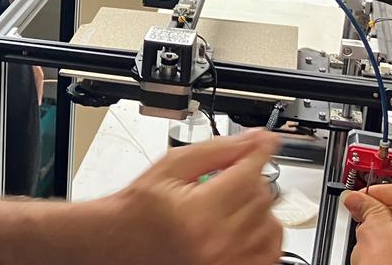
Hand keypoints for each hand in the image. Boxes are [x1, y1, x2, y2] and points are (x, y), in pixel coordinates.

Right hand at [106, 129, 281, 264]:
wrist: (121, 243)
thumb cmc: (139, 209)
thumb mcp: (171, 166)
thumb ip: (215, 150)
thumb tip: (251, 138)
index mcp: (198, 212)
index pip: (247, 173)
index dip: (258, 151)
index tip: (264, 141)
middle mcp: (215, 242)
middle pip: (261, 196)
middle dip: (249, 178)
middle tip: (229, 174)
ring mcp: (226, 263)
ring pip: (270, 222)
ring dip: (258, 205)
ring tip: (232, 200)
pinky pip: (269, 252)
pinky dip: (264, 233)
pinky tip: (246, 223)